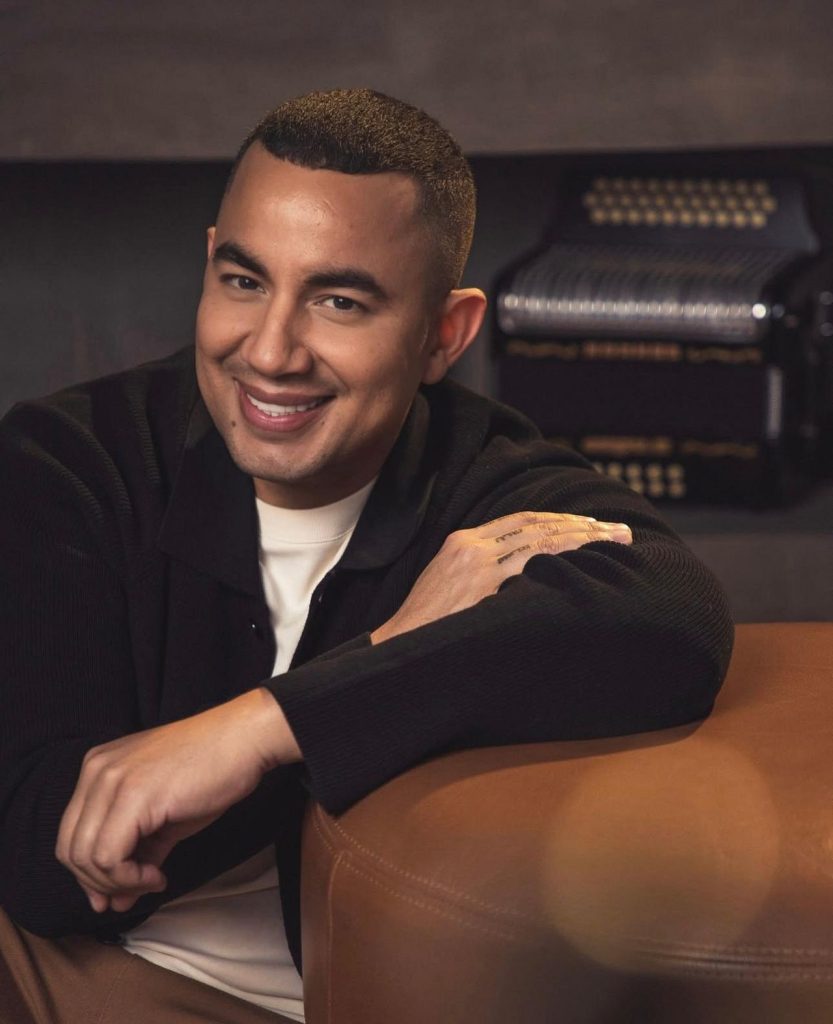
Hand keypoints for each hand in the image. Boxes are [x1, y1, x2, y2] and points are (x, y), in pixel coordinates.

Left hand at [55, 688, 299, 912]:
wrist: (245, 740)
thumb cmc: (212, 770)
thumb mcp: (164, 814)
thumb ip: (137, 852)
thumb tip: (117, 900)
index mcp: (99, 768)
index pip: (71, 835)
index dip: (90, 874)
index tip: (119, 893)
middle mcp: (97, 770)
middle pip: (70, 850)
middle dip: (99, 884)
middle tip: (133, 894)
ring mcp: (112, 779)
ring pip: (85, 858)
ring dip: (117, 884)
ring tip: (151, 882)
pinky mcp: (133, 794)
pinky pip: (109, 856)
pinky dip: (129, 878)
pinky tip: (157, 876)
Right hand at [371, 511, 631, 643]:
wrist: (399, 647)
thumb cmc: (429, 627)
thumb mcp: (452, 585)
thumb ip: (483, 571)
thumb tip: (525, 573)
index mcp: (463, 540)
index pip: (522, 520)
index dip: (561, 520)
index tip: (592, 525)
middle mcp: (470, 545)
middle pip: (538, 526)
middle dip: (583, 526)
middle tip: (619, 531)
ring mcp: (475, 563)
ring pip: (541, 541)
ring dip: (583, 540)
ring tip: (614, 542)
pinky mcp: (480, 584)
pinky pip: (531, 567)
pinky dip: (563, 561)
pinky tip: (589, 564)